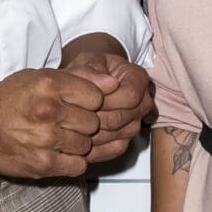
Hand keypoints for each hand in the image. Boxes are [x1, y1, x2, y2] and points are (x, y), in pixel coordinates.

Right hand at [0, 66, 111, 179]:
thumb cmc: (9, 99)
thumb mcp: (39, 78)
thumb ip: (79, 78)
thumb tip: (114, 82)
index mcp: (50, 84)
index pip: (97, 97)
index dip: (90, 102)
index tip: (76, 105)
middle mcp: (48, 110)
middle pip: (93, 122)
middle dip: (84, 124)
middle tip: (65, 124)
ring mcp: (45, 139)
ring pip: (86, 145)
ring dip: (77, 144)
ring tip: (57, 138)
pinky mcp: (42, 164)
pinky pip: (78, 166)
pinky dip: (72, 161)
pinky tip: (57, 153)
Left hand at [60, 35, 156, 165]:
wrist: (88, 83)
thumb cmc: (88, 70)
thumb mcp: (87, 61)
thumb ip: (92, 71)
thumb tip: (108, 83)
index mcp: (139, 78)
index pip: (130, 96)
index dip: (105, 100)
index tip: (83, 98)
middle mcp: (143, 103)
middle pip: (120, 119)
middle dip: (91, 117)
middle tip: (68, 115)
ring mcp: (136, 125)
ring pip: (114, 137)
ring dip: (89, 134)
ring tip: (68, 125)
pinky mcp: (125, 142)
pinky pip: (111, 151)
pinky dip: (92, 148)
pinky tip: (74, 139)